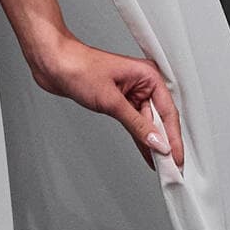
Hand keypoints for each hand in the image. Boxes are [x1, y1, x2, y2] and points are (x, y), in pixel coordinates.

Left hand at [30, 33, 184, 170]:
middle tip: (171, 167)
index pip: (168, 112)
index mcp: (148, 76)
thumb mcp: (111, 101)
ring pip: (147, 123)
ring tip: (161, 165)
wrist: (53, 62)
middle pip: (160, 119)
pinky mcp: (117, 101)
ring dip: (152, 143)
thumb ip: (136, 124)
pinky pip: (134, 123)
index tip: (176, 157)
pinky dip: (139, 138)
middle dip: (165, 143)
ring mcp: (130, 92)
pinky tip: (147, 153)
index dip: (173, 138)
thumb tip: (156, 142)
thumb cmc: (78, 67)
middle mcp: (142, 83)